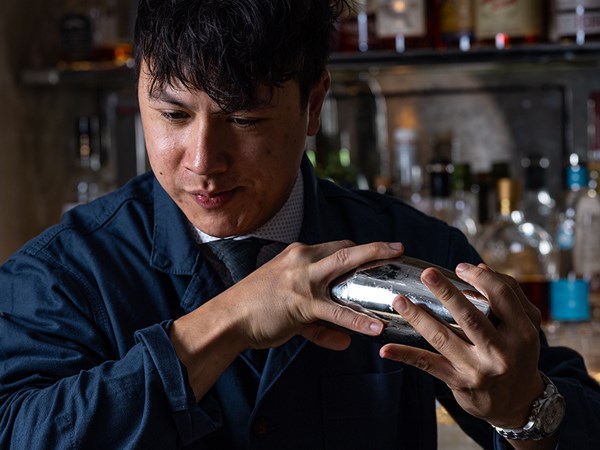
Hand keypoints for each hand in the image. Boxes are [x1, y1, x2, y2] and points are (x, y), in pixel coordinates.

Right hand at [172, 240, 402, 400]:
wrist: (229, 318)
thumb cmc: (255, 308)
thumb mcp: (288, 308)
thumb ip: (319, 324)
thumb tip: (345, 341)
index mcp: (298, 255)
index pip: (335, 247)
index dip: (359, 250)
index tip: (377, 253)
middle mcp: (302, 260)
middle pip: (346, 249)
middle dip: (375, 248)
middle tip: (398, 248)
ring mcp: (302, 280)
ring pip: (344, 268)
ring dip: (373, 267)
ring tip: (395, 283)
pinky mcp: (302, 303)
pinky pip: (336, 312)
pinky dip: (357, 320)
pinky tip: (374, 328)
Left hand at [379, 263, 544, 428]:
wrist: (517, 403)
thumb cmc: (518, 355)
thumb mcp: (525, 327)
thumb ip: (509, 295)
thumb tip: (480, 267)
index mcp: (521, 333)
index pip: (502, 297)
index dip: (480, 278)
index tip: (460, 267)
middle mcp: (501, 352)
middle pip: (470, 317)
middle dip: (446, 293)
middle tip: (427, 274)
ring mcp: (478, 369)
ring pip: (443, 338)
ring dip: (418, 318)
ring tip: (399, 301)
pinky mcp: (459, 382)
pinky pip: (428, 365)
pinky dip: (405, 355)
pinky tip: (385, 349)